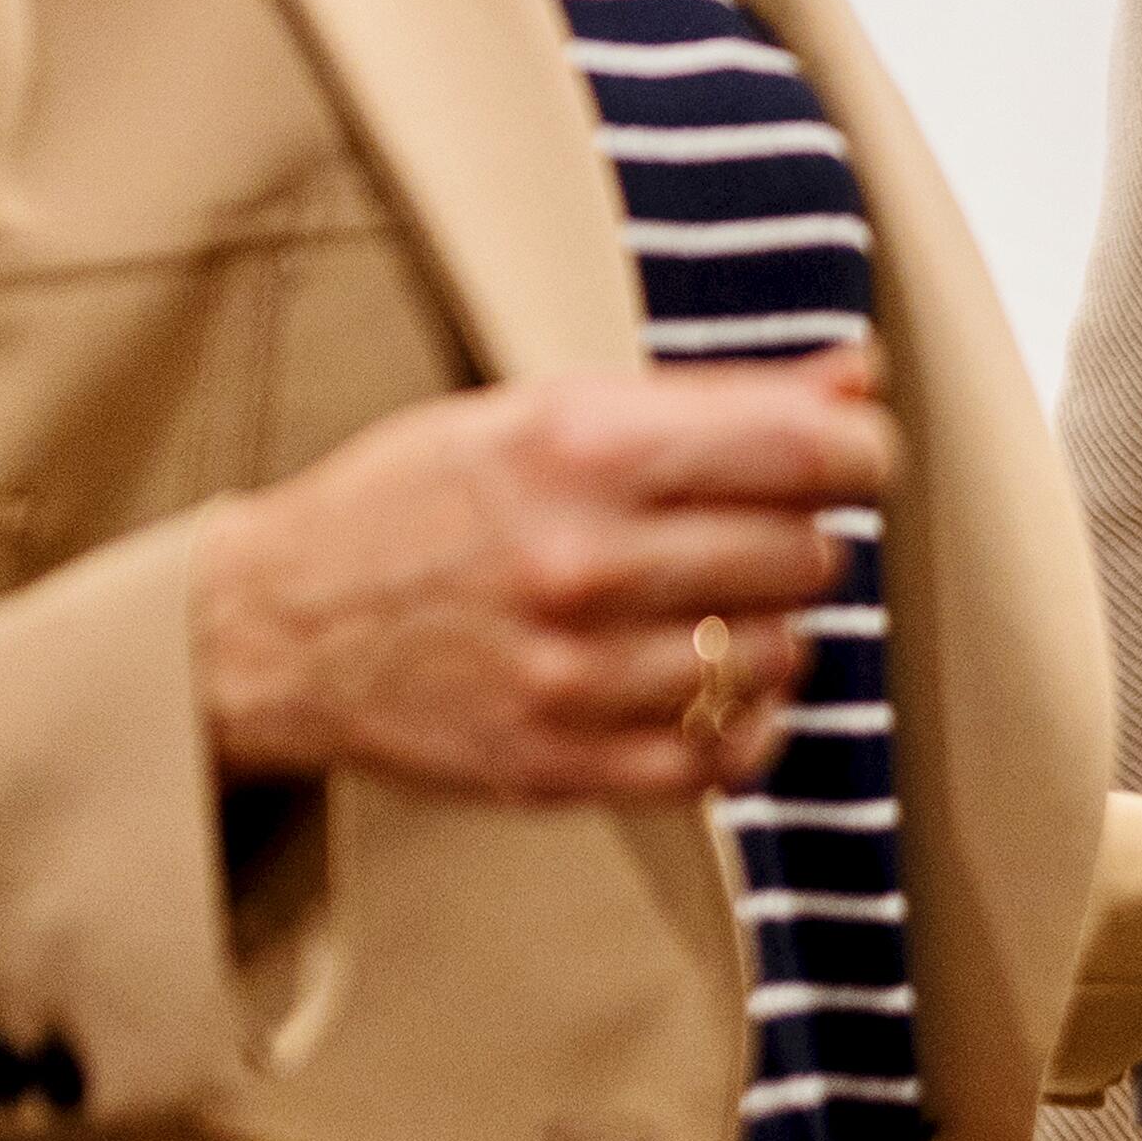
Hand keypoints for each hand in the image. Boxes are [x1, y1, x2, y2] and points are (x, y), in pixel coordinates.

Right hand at [191, 344, 889, 804]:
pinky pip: (726, 756)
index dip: (861, 452)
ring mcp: (571, 675)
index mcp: (579, 448)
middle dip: (794, 539)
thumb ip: (718, 398)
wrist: (279, 624)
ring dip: (762, 633)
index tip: (853, 458)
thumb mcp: (548, 410)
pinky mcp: (561, 764)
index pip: (807, 452)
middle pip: (806, 556)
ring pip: (778, 657)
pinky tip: (698, 685)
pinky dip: (737, 723)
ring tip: (696, 606)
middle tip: (735, 531)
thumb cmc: (422, 500)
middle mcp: (580, 561)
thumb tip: (862, 376)